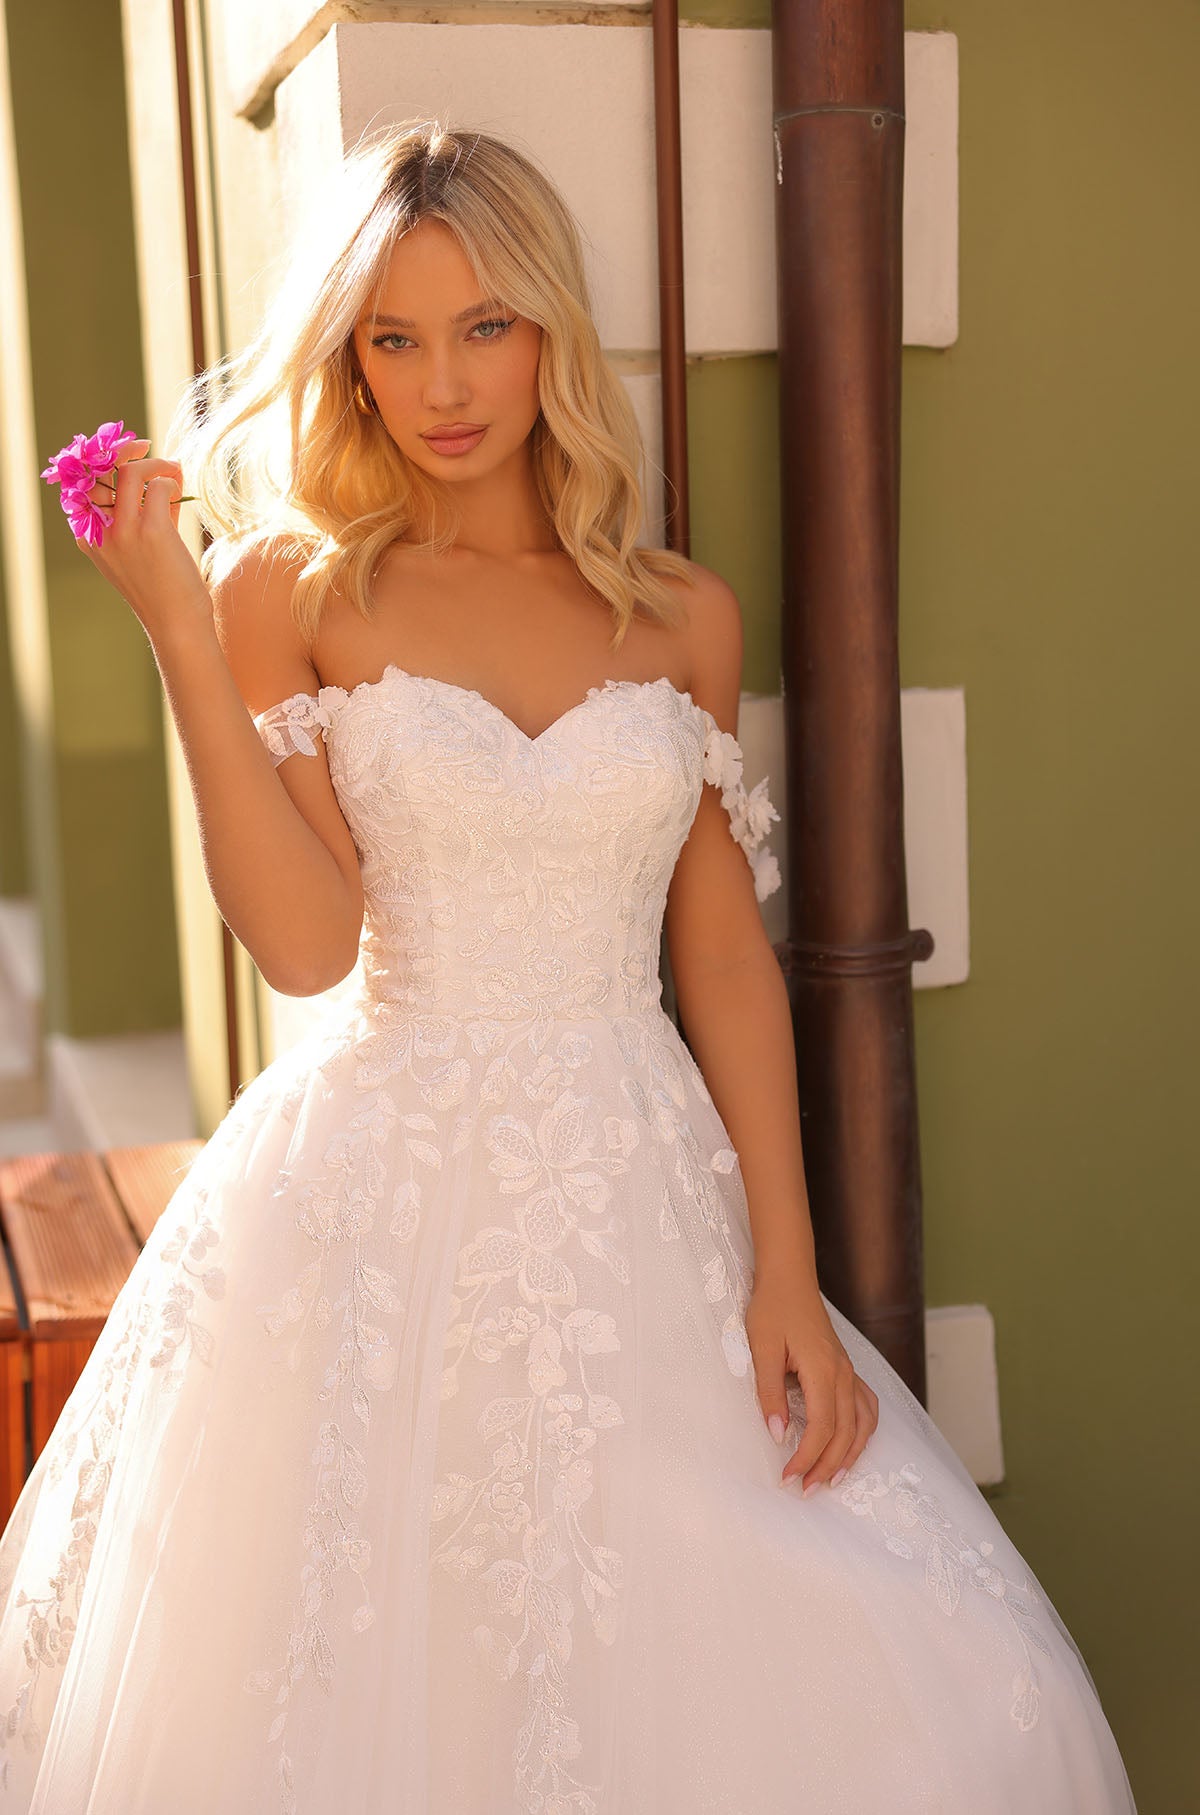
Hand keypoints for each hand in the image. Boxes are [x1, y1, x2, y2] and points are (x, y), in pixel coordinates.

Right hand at [74, 438, 211, 641]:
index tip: (127, 453)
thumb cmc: (163, 590)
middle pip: (101, 471)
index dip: (104, 463)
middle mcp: (99, 532)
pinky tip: (180, 490)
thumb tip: (159, 480)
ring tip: (172, 469)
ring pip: (129, 471)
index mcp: (88, 537)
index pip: (84, 484)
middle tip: (145, 447)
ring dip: (154, 462)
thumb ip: (142, 516)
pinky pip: (158, 485)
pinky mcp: (151, 531)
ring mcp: (123, 531)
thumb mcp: (141, 550)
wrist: (177, 625)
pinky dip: (171, 481)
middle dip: (124, 452)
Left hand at [745, 1262, 878, 1492]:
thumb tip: (777, 1433)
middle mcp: (843, 1374)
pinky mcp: (846, 1368)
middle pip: (845, 1433)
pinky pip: (866, 1407)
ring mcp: (849, 1371)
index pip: (822, 1428)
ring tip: (832, 1479)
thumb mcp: (762, 1348)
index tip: (788, 1478)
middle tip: (805, 1489)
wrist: (789, 1278)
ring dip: (850, 1455)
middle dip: (826, 1466)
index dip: (806, 1458)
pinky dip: (862, 1432)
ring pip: (862, 1424)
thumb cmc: (772, 1309)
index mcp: (823, 1371)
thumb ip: (769, 1392)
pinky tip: (852, 1445)